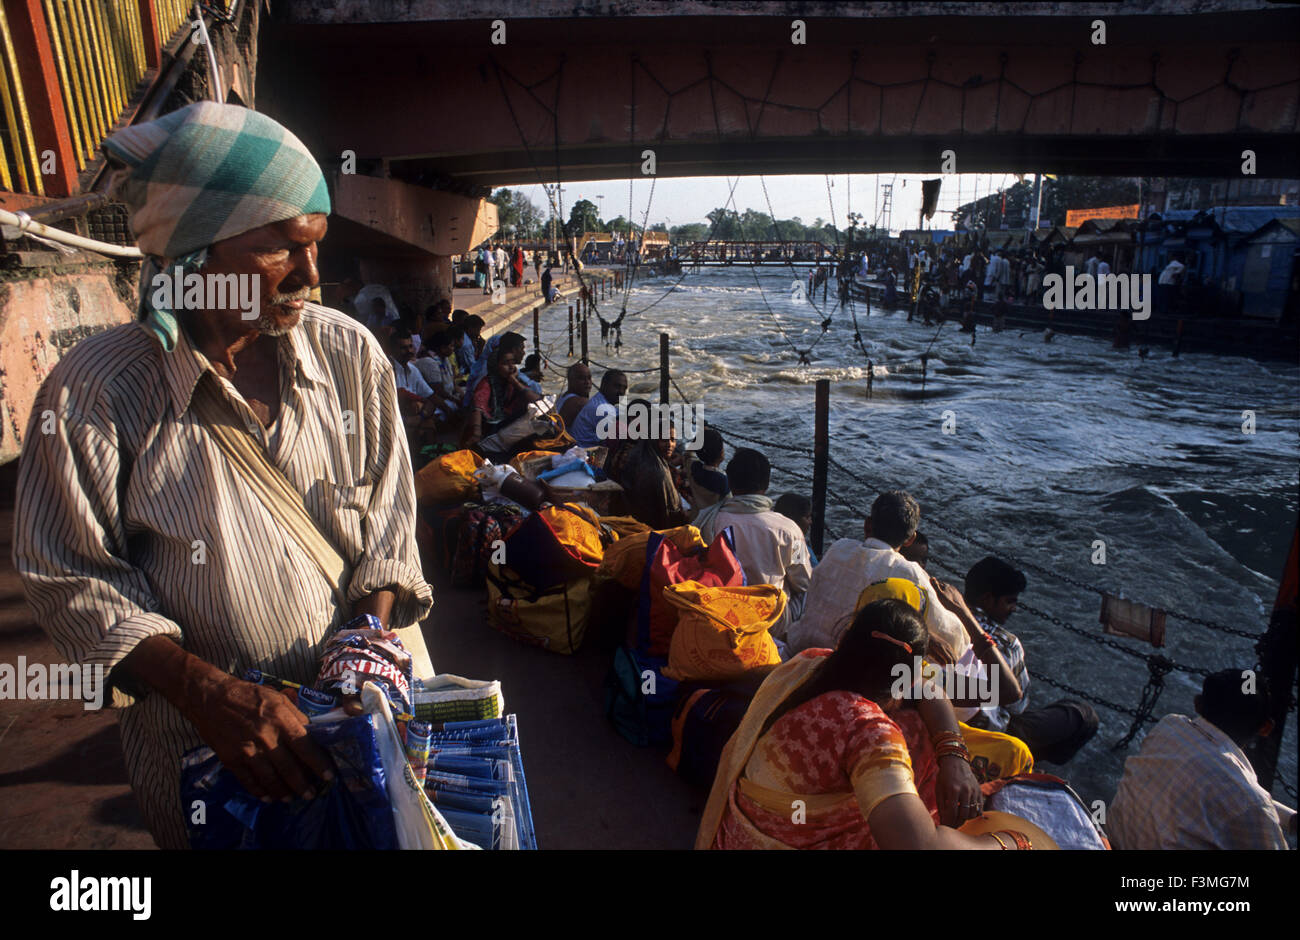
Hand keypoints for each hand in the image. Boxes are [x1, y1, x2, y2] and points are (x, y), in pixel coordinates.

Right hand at [184, 672, 334, 802]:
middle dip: (303, 785)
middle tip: (311, 794)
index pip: (305, 746)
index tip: (329, 776)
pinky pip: (248, 780)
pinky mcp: (231, 759)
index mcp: (281, 720)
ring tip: (291, 798)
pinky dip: (259, 791)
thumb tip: (311, 733)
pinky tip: (268, 797)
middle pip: (289, 768)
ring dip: (283, 792)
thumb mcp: (277, 698)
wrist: (211, 698)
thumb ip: (295, 716)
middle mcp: (266, 737)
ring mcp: (247, 750)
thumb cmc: (248, 695)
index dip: (319, 764)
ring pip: (270, 778)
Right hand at [930, 577, 971, 618]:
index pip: (939, 583)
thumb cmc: (948, 602)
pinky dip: (951, 595)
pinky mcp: (959, 596)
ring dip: (946, 591)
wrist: (959, 608)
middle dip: (941, 587)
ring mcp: (956, 591)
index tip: (933, 587)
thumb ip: (935, 586)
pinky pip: (953, 594)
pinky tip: (950, 599)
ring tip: (944, 595)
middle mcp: (951, 587)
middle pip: (944, 586)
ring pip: (949, 590)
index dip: (936, 585)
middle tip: (938, 591)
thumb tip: (931, 577)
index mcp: (946, 586)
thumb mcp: (939, 594)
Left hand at [935, 754, 982, 826]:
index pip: (952, 812)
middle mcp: (965, 790)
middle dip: (957, 822)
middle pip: (963, 814)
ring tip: (959, 819)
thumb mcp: (939, 789)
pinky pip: (979, 808)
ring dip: (965, 819)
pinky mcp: (979, 791)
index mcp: (953, 789)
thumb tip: (943, 820)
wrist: (956, 762)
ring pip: (972, 812)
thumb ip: (941, 805)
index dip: (948, 821)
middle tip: (952, 825)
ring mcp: (974, 791)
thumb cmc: (944, 776)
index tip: (945, 826)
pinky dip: (973, 814)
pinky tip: (967, 813)